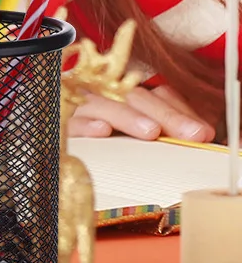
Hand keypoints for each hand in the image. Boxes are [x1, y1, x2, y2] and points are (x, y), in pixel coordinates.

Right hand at [68, 84, 213, 142]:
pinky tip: (102, 131)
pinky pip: (69, 122)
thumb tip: (205, 135)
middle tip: (191, 134)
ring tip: (151, 133)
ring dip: (128, 117)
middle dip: (164, 115)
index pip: (154, 95)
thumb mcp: (142, 140)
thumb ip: (171, 133)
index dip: (178, 109)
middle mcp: (102, 98)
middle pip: (131, 97)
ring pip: (102, 104)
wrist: (57, 167)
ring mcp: (78, 110)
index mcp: (124, 100)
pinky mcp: (59, 127)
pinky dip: (85, 125)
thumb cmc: (108, 149)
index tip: (202, 132)